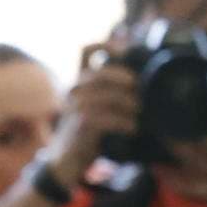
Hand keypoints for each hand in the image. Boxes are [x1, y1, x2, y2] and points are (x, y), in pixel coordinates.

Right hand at [40, 46, 136, 186]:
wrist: (65, 161)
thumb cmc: (87, 133)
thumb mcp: (98, 108)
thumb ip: (111, 92)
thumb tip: (140, 82)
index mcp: (80, 81)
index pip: (86, 51)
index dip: (106, 44)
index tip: (128, 47)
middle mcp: (75, 90)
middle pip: (99, 72)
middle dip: (123, 77)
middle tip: (140, 87)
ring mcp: (74, 108)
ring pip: (103, 96)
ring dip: (126, 102)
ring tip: (141, 110)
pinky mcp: (79, 126)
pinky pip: (103, 118)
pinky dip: (122, 122)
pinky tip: (133, 127)